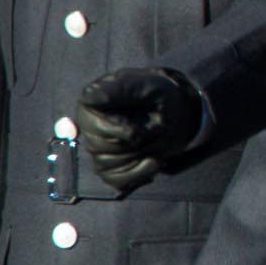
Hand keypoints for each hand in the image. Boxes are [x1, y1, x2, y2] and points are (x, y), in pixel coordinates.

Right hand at [76, 69, 201, 194]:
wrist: (176, 111)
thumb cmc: (158, 95)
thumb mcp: (146, 86)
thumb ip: (119, 90)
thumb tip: (90, 97)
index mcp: (92, 103)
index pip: (89, 125)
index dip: (118, 129)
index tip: (137, 127)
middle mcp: (89, 126)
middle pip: (98, 146)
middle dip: (134, 141)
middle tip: (155, 129)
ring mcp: (99, 147)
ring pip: (105, 163)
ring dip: (138, 155)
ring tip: (157, 141)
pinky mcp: (111, 165)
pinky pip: (114, 179)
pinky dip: (137, 173)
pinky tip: (154, 161)